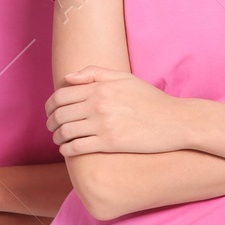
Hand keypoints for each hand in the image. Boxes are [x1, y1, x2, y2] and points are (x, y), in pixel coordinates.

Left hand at [45, 68, 185, 156]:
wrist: (174, 121)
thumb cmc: (150, 99)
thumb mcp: (124, 78)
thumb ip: (94, 73)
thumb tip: (68, 78)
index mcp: (100, 88)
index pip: (61, 95)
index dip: (50, 106)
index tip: (50, 112)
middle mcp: (98, 105)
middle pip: (59, 114)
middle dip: (50, 123)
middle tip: (51, 127)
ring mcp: (103, 125)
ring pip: (65, 132)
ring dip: (57, 137)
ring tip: (59, 140)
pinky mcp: (109, 143)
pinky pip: (77, 147)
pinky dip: (67, 150)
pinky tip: (67, 150)